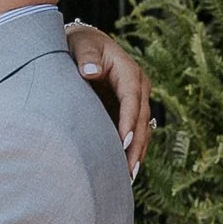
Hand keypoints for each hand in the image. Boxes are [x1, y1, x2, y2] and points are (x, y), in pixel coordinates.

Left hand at [66, 23, 150, 168]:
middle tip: (128, 172)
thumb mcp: (81, 45)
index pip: (131, 100)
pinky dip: (131, 151)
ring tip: (128, 179)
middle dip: (136, 147)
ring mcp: (135, 101)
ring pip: (142, 131)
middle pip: (141, 120)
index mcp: (129, 72)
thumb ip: (86, 58)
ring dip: (136, 154)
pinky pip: (134, 134)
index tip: (124, 142)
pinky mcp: (127, 111)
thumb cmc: (80, 44)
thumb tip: (90, 72)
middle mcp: (138, 88)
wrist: (85, 44)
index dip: (129, 122)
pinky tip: (125, 172)